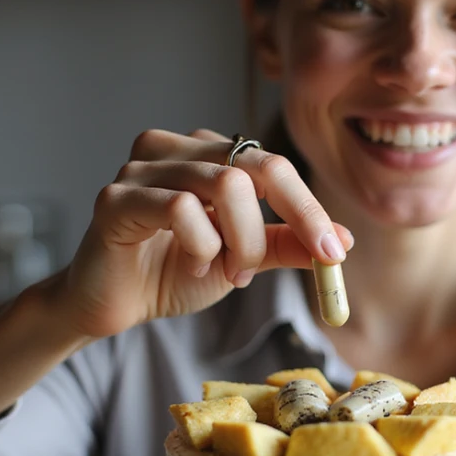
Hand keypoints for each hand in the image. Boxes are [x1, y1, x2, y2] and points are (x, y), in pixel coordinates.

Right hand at [59, 128, 352, 339]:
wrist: (113, 306)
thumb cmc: (172, 272)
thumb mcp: (244, 259)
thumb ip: (285, 244)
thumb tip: (342, 240)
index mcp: (208, 154)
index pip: (273, 165)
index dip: (309, 208)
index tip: (334, 251)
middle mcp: (176, 148)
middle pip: (255, 165)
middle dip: (286, 220)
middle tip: (291, 264)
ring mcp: (142, 168)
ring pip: (224, 184)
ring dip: (239, 243)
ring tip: (226, 272)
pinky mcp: (115, 197)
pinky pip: (180, 208)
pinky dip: (200, 246)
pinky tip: (191, 266)